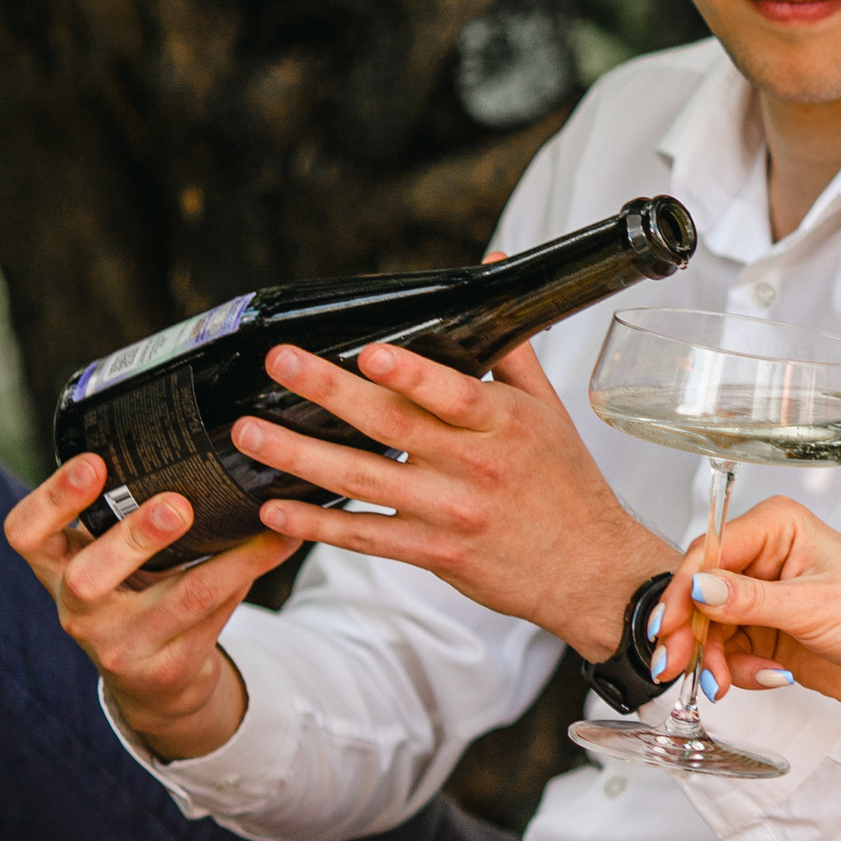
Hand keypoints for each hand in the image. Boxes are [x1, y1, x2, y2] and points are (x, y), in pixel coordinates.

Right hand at [4, 459, 292, 763]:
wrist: (153, 679)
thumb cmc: (133, 590)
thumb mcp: (110, 552)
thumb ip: (125, 504)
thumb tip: (190, 425)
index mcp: (57, 566)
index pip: (25, 533)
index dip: (52, 498)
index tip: (94, 462)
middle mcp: (77, 609)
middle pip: (86, 579)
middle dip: (133, 538)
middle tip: (177, 505)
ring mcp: (118, 645)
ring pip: (174, 602)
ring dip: (224, 561)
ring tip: (262, 524)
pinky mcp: (166, 667)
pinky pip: (215, 615)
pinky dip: (252, 573)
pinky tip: (281, 543)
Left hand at [235, 333, 660, 656]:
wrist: (589, 571)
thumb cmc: (566, 483)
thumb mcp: (548, 409)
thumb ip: (510, 344)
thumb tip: (495, 269)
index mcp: (504, 425)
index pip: (453, 393)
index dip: (410, 375)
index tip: (366, 352)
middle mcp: (474, 468)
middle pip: (392, 427)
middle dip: (329, 392)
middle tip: (280, 365)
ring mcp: (450, 513)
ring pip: (363, 482)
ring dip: (300, 455)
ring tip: (251, 431)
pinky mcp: (434, 553)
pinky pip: (366, 537)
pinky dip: (318, 525)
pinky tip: (275, 507)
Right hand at [652, 498, 840, 716]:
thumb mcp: (814, 607)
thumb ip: (748, 600)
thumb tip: (697, 587)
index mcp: (778, 527)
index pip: (708, 552)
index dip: (681, 591)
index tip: (668, 629)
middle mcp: (765, 557)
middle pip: (698, 591)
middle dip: (690, 633)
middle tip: (678, 668)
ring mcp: (764, 597)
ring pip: (708, 626)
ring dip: (714, 658)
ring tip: (728, 682)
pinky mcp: (767, 633)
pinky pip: (728, 651)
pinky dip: (736, 670)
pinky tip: (766, 678)